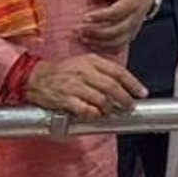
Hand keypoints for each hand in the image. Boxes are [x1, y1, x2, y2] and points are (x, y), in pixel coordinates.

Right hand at [26, 54, 147, 118]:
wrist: (35, 77)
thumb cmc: (62, 71)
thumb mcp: (84, 63)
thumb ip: (103, 71)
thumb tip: (124, 85)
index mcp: (91, 61)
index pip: (118, 72)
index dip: (133, 84)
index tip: (142, 93)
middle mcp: (84, 72)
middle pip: (112, 87)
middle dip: (125, 99)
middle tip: (129, 106)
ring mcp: (74, 86)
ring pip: (101, 99)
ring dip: (110, 108)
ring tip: (112, 112)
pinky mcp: (65, 99)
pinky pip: (86, 110)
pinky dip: (94, 114)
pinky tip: (96, 115)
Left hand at [79, 0, 157, 48]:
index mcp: (133, 4)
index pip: (116, 13)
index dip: (100, 16)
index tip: (84, 17)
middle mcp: (134, 19)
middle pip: (115, 30)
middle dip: (95, 32)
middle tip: (78, 29)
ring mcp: (133, 30)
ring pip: (116, 42)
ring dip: (98, 42)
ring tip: (81, 37)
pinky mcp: (130, 36)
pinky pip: (118, 47)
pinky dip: (104, 49)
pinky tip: (91, 45)